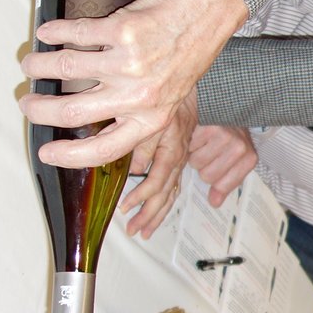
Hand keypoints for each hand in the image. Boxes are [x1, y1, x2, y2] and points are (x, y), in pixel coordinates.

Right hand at [20, 0, 247, 169]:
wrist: (205, 12)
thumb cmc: (186, 55)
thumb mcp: (169, 100)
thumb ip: (137, 117)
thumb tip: (95, 131)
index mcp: (151, 119)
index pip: (103, 150)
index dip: (69, 156)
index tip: (47, 153)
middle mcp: (139, 95)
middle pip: (73, 112)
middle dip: (39, 110)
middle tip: (28, 104)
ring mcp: (130, 62)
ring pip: (66, 68)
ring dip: (39, 67)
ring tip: (31, 65)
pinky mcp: (122, 30)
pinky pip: (75, 33)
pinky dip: (54, 32)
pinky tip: (46, 33)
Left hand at [117, 90, 197, 237]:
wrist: (188, 81)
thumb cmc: (169, 96)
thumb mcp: (154, 118)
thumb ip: (143, 143)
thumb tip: (134, 168)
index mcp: (172, 151)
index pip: (158, 182)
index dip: (141, 197)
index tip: (124, 207)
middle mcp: (178, 158)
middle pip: (166, 195)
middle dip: (150, 215)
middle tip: (135, 231)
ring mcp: (180, 158)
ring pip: (171, 192)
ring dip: (157, 213)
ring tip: (144, 229)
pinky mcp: (179, 155)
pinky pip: (175, 183)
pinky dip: (165, 199)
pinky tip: (157, 207)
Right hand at [188, 125, 257, 206]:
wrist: (227, 109)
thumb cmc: (230, 138)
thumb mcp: (234, 162)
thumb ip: (224, 184)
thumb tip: (214, 202)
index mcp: (249, 159)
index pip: (222, 185)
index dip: (214, 180)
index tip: (214, 168)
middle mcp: (239, 147)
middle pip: (206, 176)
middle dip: (203, 166)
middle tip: (209, 153)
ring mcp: (225, 136)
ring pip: (196, 163)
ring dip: (195, 154)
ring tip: (204, 143)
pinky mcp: (209, 127)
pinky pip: (190, 147)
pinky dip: (191, 143)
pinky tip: (199, 135)